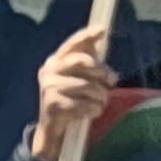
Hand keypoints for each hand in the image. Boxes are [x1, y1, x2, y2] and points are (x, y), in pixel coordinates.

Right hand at [32, 27, 116, 155]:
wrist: (54, 130)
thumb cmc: (72, 101)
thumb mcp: (81, 81)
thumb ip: (93, 70)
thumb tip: (112, 72)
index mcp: (56, 60)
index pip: (73, 44)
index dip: (87, 36)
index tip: (103, 30)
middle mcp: (49, 70)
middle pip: (82, 62)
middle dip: (101, 72)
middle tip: (112, 82)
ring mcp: (48, 87)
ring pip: (86, 86)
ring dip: (100, 96)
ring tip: (101, 103)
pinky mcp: (52, 105)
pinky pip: (83, 104)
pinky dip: (93, 109)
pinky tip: (93, 112)